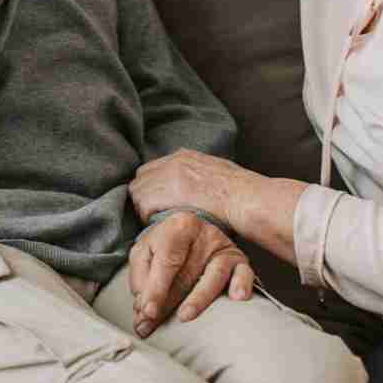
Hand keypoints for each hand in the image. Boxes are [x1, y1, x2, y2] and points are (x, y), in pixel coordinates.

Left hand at [129, 149, 252, 223]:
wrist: (245, 198)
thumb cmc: (240, 193)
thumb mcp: (219, 172)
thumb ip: (201, 175)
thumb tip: (198, 187)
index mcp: (184, 156)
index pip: (153, 169)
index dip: (153, 188)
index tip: (160, 202)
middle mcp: (172, 162)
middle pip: (140, 178)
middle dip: (145, 196)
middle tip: (156, 214)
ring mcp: (166, 176)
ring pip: (138, 193)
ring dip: (145, 208)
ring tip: (159, 222)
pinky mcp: (164, 193)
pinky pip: (143, 207)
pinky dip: (148, 218)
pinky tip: (162, 226)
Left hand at [129, 211, 254, 337]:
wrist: (190, 233)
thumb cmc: (165, 246)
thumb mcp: (145, 253)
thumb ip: (140, 281)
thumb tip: (144, 313)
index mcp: (179, 227)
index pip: (167, 261)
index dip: (156, 289)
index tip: (148, 312)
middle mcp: (204, 235)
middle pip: (187, 273)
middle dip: (169, 303)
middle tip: (153, 324)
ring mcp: (223, 248)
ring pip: (214, 275)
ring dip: (199, 299)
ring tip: (185, 316)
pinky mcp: (239, 261)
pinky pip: (244, 274)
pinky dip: (242, 285)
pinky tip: (237, 297)